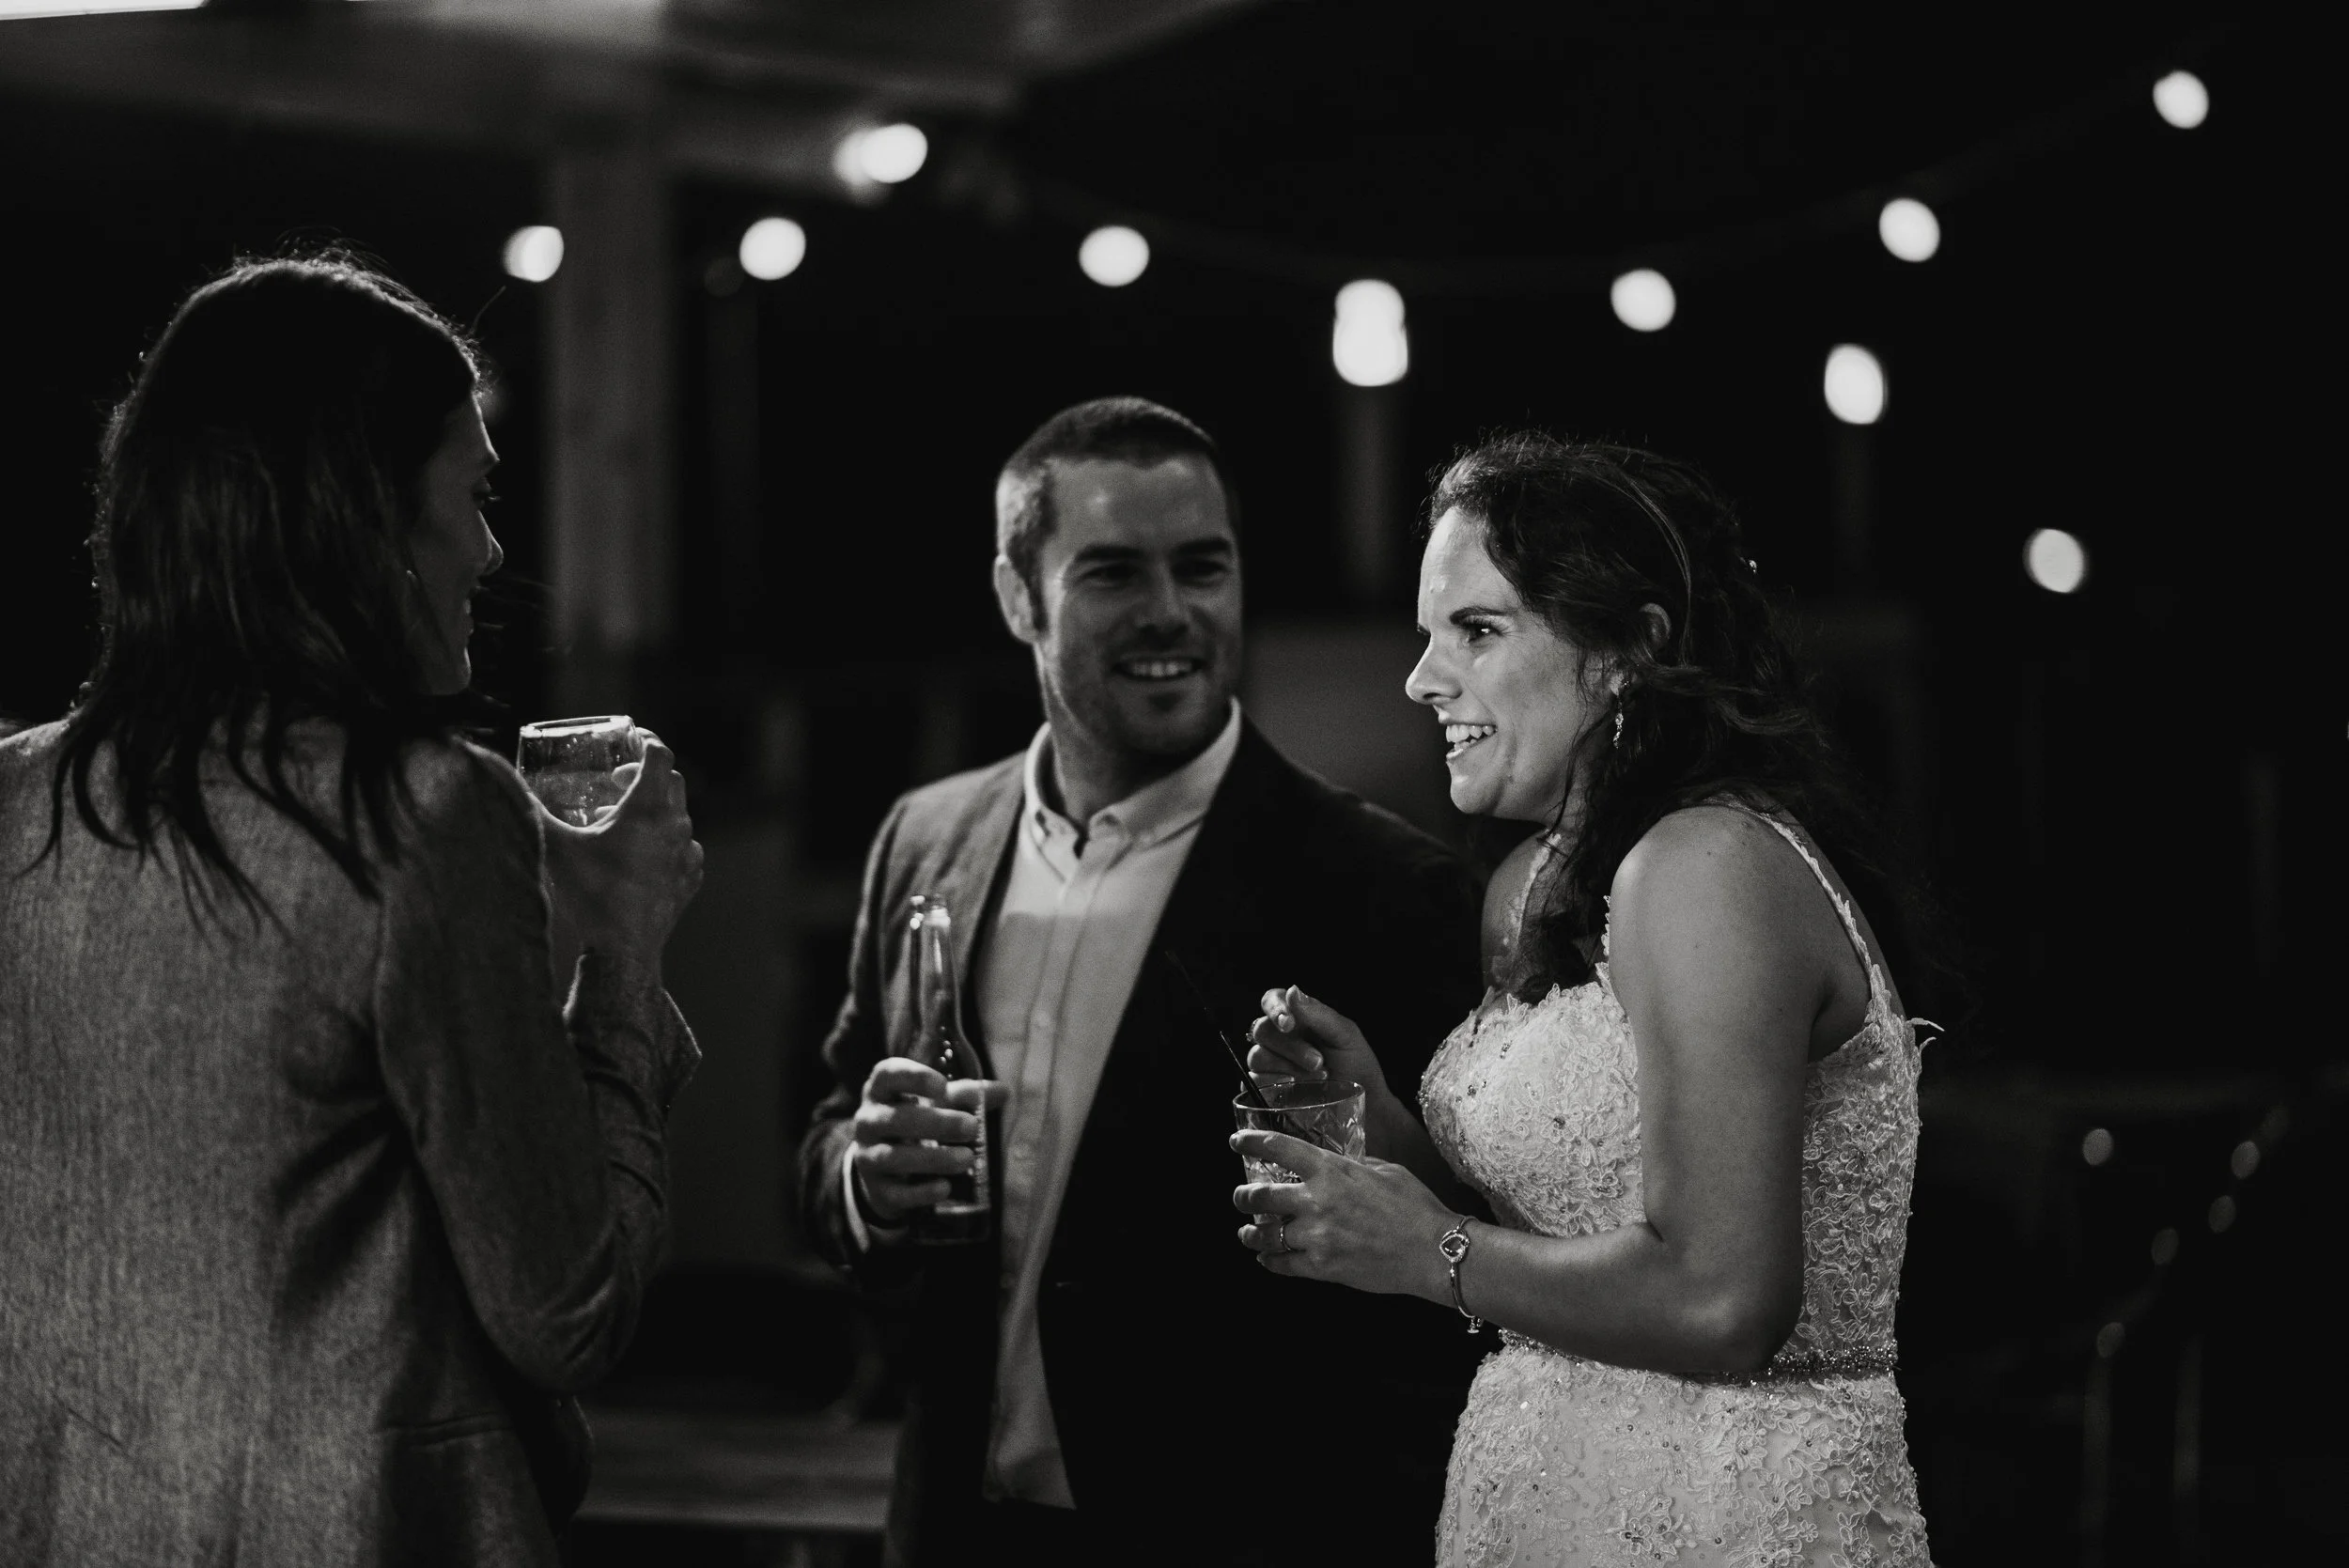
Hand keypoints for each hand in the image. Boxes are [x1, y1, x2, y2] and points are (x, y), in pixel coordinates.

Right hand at [537, 731, 703, 969]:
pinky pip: (684, 849)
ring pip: (679, 817)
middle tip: (615, 784)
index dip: (646, 741)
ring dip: (654, 811)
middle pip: (672, 782)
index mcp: (649, 808)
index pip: (660, 755)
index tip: (630, 741)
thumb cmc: (591, 894)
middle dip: (644, 776)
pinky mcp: (690, 880)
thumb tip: (501, 783)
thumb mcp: (556, 847)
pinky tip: (641, 856)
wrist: (622, 949)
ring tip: (621, 825)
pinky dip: (666, 842)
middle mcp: (676, 826)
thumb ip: (530, 811)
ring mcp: (688, 854)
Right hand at [851, 1059, 1001, 1227]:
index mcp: (882, 1091)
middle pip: (894, 1119)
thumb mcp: (938, 1104)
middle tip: (970, 1127)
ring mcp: (867, 1156)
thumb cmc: (917, 1123)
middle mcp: (868, 1121)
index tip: (942, 1086)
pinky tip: (945, 1188)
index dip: (913, 1077)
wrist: (888, 1168)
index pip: (887, 1075)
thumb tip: (1003, 1091)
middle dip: (935, 1123)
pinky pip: (895, 1192)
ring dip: (932, 1158)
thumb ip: (966, 1096)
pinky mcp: (876, 1188)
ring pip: (893, 1157)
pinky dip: (921, 1192)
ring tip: (966, 1158)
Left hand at [1229, 1129, 1456, 1300]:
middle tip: (1241, 1197)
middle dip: (1243, 1196)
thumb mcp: (1385, 1170)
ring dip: (1251, 1233)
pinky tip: (1267, 1258)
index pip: (1279, 1148)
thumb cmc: (1415, 1208)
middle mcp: (1318, 1201)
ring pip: (1265, 1234)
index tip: (1238, 1142)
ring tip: (1247, 1232)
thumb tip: (1340, 1164)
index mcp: (1332, 1171)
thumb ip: (1354, 1165)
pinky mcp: (1323, 1267)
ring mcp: (1318, 1236)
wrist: (1434, 1250)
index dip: (1252, 1143)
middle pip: (1260, 1196)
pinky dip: (1271, 1261)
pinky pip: (1284, 1265)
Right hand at [1246, 986, 1389, 1100]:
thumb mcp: (1345, 1035)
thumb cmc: (1356, 1064)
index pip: (1272, 1000)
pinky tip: (1295, 1086)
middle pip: (1262, 1030)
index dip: (1275, 1008)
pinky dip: (1274, 1082)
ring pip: (1257, 1056)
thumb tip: (1292, 991)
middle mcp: (1281, 1037)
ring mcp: (1272, 1063)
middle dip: (1291, 1047)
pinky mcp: (1267, 1087)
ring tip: (1318, 1076)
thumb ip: (1318, 1014)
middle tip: (1318, 1060)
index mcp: (1298, 1017)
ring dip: (1287, 1067)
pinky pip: (1254, 1080)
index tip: (1289, 1023)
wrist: (1363, 1102)